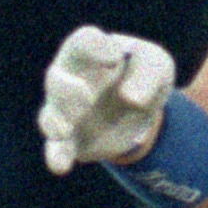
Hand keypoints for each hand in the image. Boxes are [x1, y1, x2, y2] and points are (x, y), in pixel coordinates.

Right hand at [37, 27, 174, 176]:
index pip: (84, 42)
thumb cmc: (143, 76)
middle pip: (56, 78)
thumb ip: (148, 73)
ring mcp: (67, 110)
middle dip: (65, 89)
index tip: (114, 59)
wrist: (141, 110)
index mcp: (92, 52)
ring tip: (64, 131)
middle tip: (85, 97)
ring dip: (54, 122)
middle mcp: (71, 78)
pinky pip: (56, 148)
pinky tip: (60, 166)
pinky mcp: (70, 139)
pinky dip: (56, 156)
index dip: (94, 48)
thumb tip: (131, 98)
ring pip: (49, 114)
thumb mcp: (157, 66)